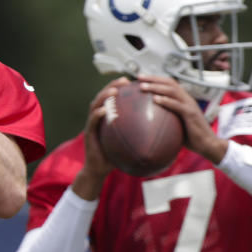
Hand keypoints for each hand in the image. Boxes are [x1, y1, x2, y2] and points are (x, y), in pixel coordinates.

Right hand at [72, 75, 130, 199]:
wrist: (98, 170)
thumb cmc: (115, 158)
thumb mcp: (130, 145)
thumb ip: (141, 136)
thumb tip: (163, 133)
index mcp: (107, 117)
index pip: (113, 98)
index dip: (122, 87)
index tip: (133, 81)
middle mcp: (98, 117)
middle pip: (103, 95)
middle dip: (113, 85)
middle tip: (124, 81)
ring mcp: (91, 124)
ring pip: (95, 104)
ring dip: (104, 96)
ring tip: (113, 92)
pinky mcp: (88, 132)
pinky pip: (93, 121)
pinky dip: (97, 114)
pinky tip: (104, 110)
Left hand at [136, 74, 227, 163]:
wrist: (208, 144)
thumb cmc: (191, 137)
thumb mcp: (176, 124)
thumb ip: (166, 119)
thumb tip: (148, 122)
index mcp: (183, 99)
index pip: (169, 84)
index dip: (156, 79)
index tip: (141, 78)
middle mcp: (187, 99)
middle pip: (169, 83)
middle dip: (153, 79)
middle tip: (139, 78)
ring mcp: (189, 105)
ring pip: (172, 91)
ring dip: (156, 87)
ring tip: (143, 87)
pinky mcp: (191, 114)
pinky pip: (177, 105)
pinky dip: (165, 101)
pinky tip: (155, 99)